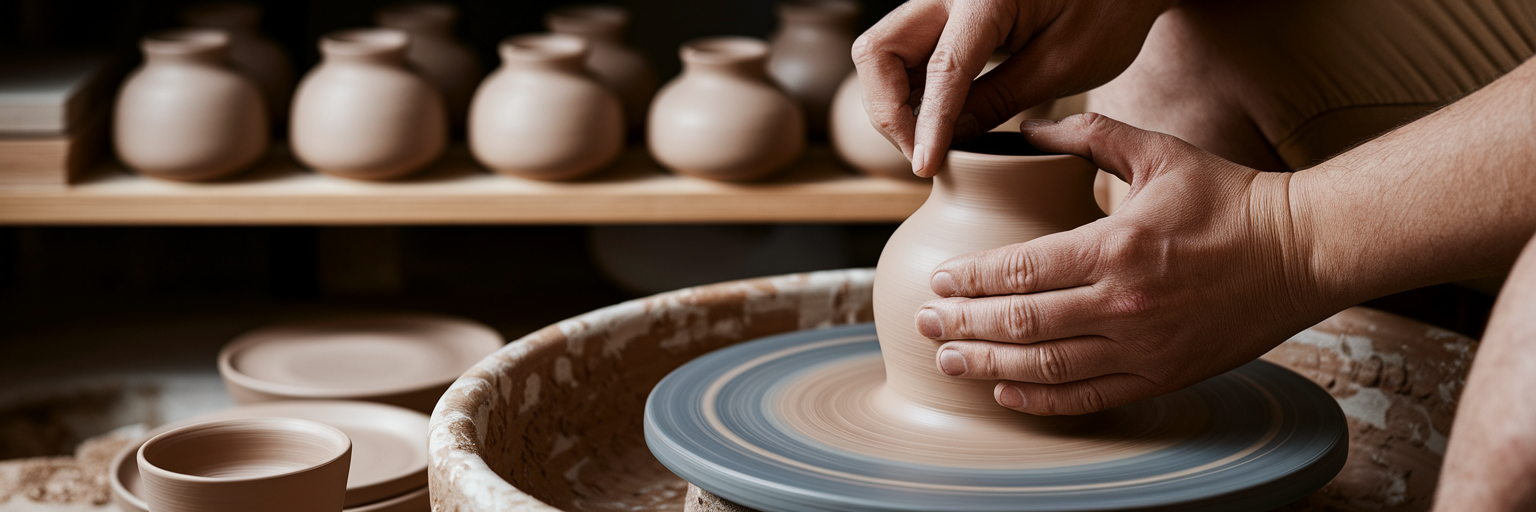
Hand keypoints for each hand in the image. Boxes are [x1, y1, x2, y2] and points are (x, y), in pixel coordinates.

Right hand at [851, 0, 1174, 176]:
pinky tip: (933, 124)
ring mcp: (939, 1)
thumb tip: (946, 140)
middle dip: (888, 111)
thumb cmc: (1106, 13)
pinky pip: (902, 56)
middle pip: (878, 51)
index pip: (941, 69)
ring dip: (892, 105)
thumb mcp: (1062, 65)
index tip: (925, 168)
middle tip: (921, 155)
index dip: (928, 125)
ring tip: (927, 145)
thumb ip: (999, 101)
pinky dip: (907, 94)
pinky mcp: (941, 16)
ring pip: (880, 55)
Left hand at [916, 114, 1342, 414]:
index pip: (1021, 270)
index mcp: (1116, 247)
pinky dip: (1040, 400)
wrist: (1302, 252)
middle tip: (926, 321)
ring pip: (1046, 367)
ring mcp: (1143, 348)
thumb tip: (1032, 129)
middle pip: (1022, 323)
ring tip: (948, 359)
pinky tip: (1004, 391)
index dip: (972, 279)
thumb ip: (1090, 135)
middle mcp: (1123, 304)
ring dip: (988, 364)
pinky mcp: (1161, 376)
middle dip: (964, 324)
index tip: (941, 279)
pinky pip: (1088, 397)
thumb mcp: (1158, 153)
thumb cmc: (1229, 199)